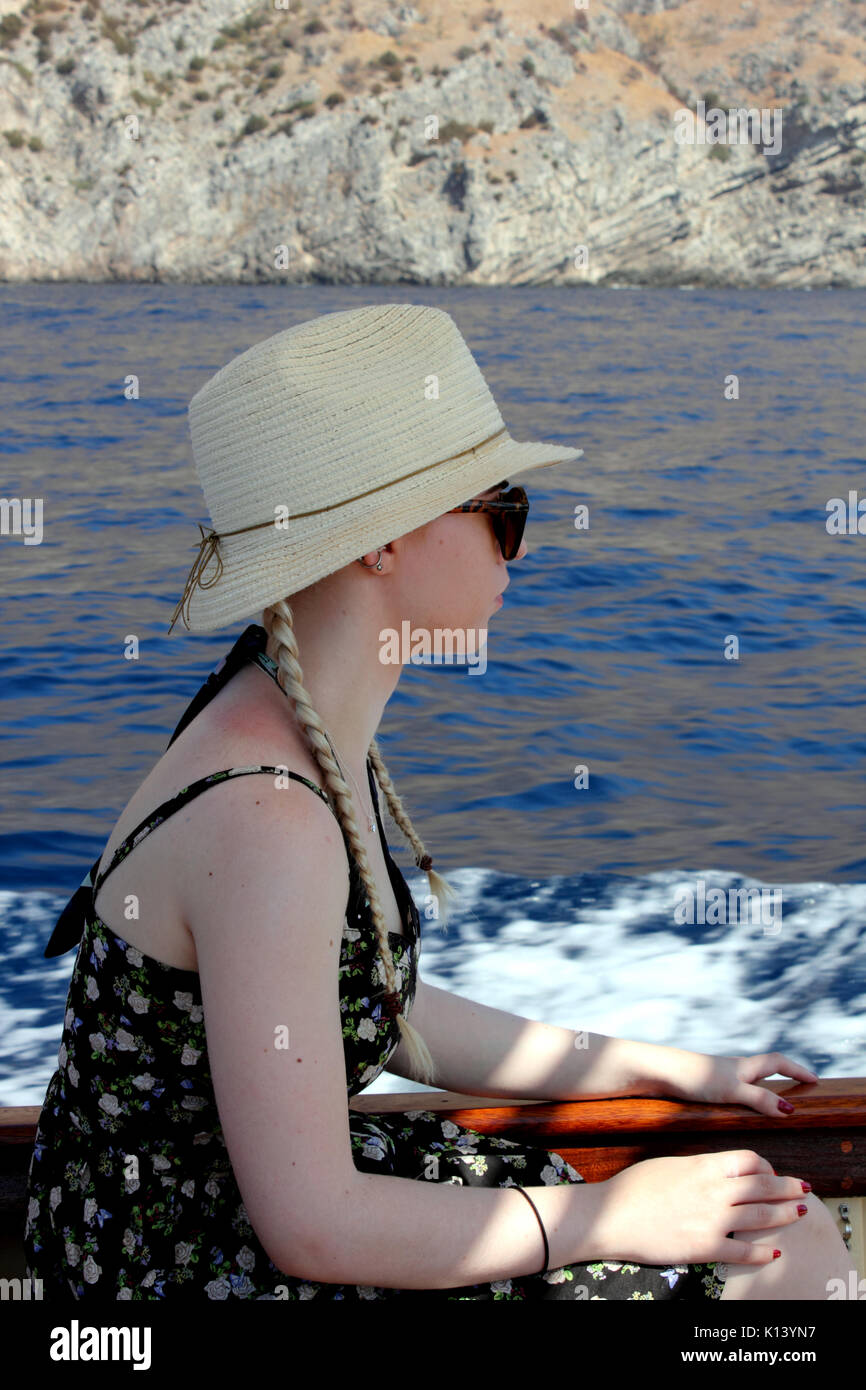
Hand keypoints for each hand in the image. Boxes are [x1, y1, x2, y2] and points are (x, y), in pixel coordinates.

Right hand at [592, 1150, 810, 1266]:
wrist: (610, 1217)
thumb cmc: (633, 1188)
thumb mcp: (668, 1165)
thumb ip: (697, 1167)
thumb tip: (715, 1170)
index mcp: (703, 1166)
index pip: (749, 1160)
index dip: (765, 1165)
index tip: (770, 1171)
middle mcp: (714, 1191)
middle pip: (762, 1186)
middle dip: (786, 1187)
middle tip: (803, 1189)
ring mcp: (712, 1221)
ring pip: (761, 1217)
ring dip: (784, 1215)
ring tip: (799, 1213)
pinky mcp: (705, 1248)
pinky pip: (743, 1251)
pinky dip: (762, 1252)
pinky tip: (774, 1251)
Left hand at [652, 1050, 818, 1116]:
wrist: (655, 1071)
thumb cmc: (692, 1077)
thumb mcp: (731, 1090)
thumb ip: (759, 1098)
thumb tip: (789, 1109)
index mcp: (742, 1067)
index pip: (778, 1063)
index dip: (798, 1070)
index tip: (815, 1080)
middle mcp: (732, 1070)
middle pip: (764, 1069)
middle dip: (784, 1077)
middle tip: (800, 1090)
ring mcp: (717, 1078)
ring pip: (747, 1081)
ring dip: (763, 1090)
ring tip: (775, 1109)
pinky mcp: (703, 1088)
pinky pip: (731, 1092)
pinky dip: (743, 1100)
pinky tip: (739, 1114)